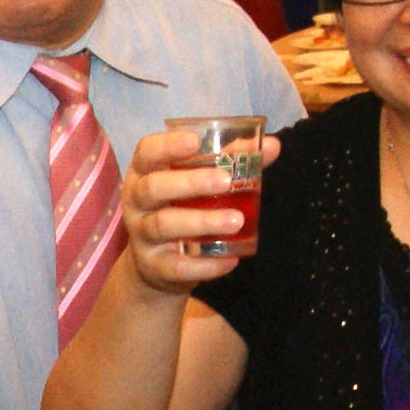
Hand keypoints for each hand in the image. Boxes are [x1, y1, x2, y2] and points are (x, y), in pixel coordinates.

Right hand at [115, 126, 252, 290]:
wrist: (157, 267)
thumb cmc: (181, 210)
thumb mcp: (197, 184)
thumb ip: (231, 163)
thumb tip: (273, 145)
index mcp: (145, 174)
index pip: (146, 153)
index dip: (167, 146)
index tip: (195, 142)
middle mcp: (136, 203)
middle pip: (153, 188)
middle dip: (189, 182)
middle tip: (226, 181)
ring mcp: (142, 236)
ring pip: (164, 225)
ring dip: (202, 222)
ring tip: (236, 221)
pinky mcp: (153, 267)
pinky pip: (176, 267)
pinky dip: (204, 265)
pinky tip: (230, 260)